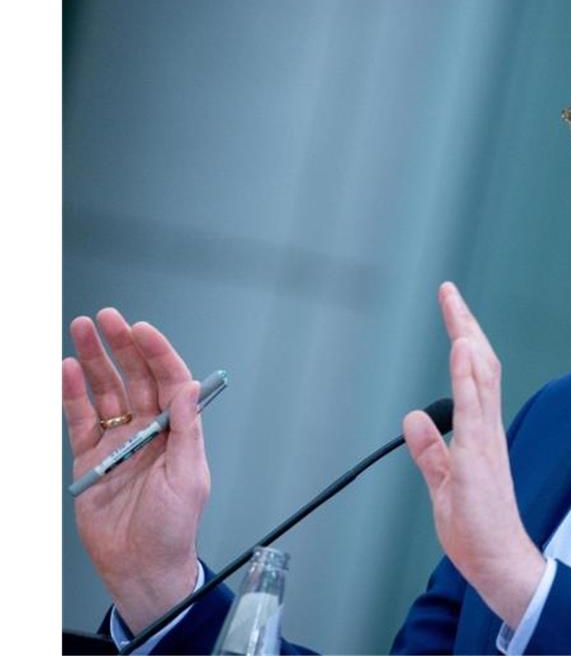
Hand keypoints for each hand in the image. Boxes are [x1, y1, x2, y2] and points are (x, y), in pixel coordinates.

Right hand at [62, 308, 208, 633]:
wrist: (141, 566)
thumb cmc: (173, 529)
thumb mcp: (189, 478)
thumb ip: (187, 430)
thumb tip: (190, 389)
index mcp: (178, 432)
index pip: (169, 381)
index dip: (157, 353)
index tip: (143, 330)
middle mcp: (149, 431)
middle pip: (134, 378)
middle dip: (121, 346)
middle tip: (108, 318)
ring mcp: (118, 441)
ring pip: (105, 391)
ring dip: (93, 361)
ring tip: (81, 331)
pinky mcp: (90, 457)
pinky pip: (79, 419)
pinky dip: (71, 394)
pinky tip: (65, 371)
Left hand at [403, 283, 544, 628]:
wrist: (499, 563)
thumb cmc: (476, 529)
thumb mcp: (443, 484)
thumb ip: (429, 451)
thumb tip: (414, 419)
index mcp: (479, 435)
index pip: (472, 377)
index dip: (462, 340)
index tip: (451, 311)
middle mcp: (487, 430)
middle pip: (480, 366)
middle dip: (464, 326)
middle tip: (450, 292)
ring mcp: (485, 441)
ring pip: (480, 378)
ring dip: (467, 339)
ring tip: (456, 307)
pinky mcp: (479, 457)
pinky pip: (474, 409)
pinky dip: (467, 377)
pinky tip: (461, 351)